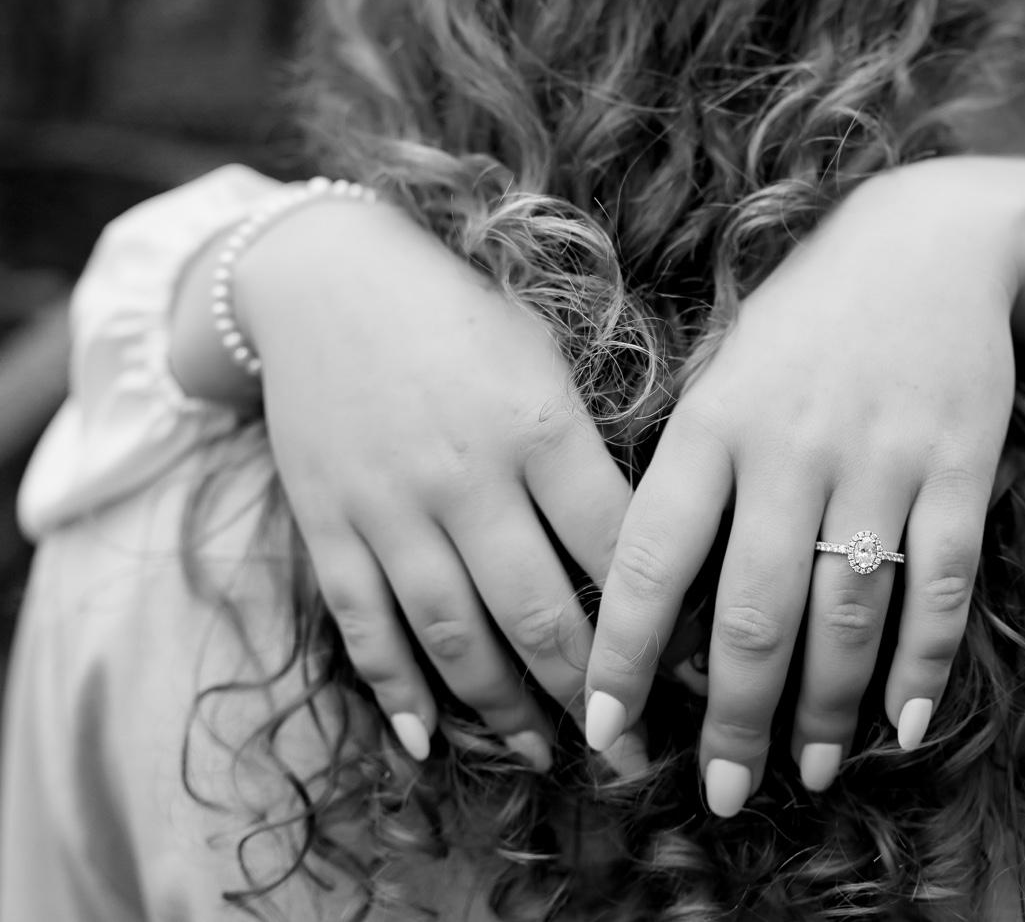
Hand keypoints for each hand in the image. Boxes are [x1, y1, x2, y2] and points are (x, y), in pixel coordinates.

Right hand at [230, 199, 630, 767]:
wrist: (327, 276)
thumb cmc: (461, 310)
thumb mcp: (544, 353)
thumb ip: (585, 444)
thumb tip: (647, 537)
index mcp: (539, 425)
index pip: (614, 546)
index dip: (659, 619)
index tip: (692, 670)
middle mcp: (468, 476)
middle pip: (539, 611)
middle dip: (591, 691)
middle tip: (630, 750)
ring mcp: (390, 506)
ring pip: (455, 633)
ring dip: (504, 706)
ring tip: (541, 752)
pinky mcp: (328, 523)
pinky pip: (364, 623)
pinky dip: (395, 688)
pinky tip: (427, 737)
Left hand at [584, 153, 1024, 813]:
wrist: (928, 241)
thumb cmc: (804, 315)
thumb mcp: (725, 366)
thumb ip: (693, 465)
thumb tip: (656, 591)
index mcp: (716, 418)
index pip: (653, 553)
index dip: (622, 650)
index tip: (603, 728)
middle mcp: (793, 444)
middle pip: (755, 609)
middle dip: (732, 717)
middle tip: (722, 793)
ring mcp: (883, 456)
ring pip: (847, 610)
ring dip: (823, 706)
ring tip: (804, 772)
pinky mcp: (960, 465)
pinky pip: (941, 582)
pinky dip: (923, 662)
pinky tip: (902, 723)